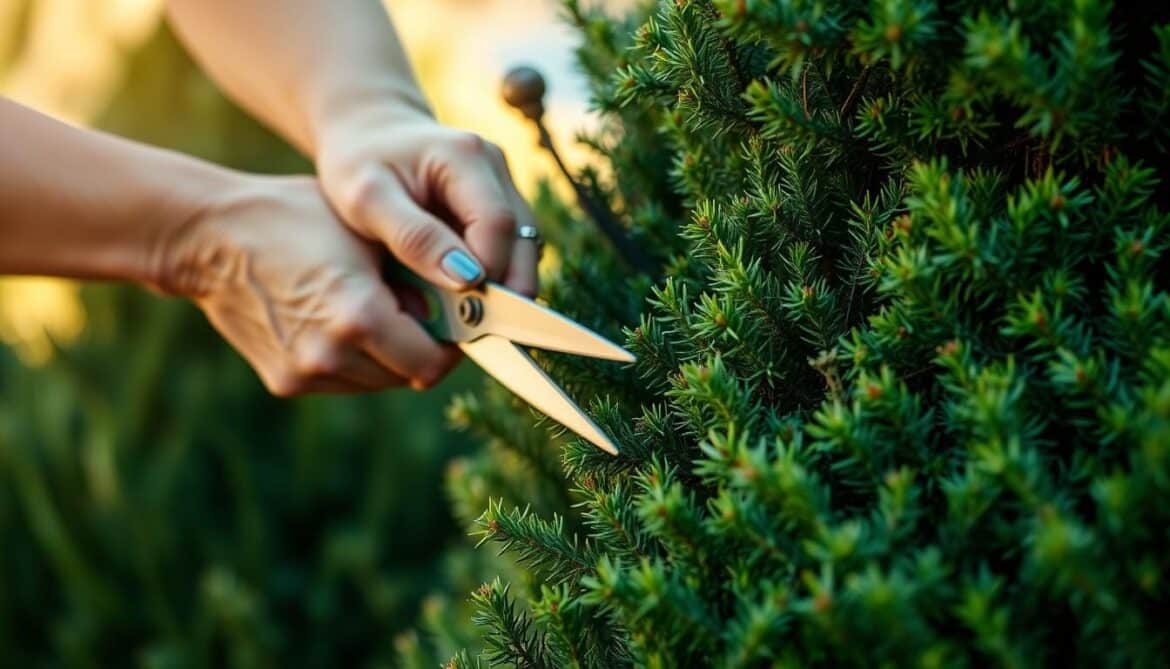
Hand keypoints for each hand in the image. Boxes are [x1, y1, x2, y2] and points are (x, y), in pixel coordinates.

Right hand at [165, 175, 459, 394]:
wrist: (208, 238)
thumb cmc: (295, 218)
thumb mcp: (369, 232)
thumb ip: (419, 274)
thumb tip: (460, 305)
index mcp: (360, 316)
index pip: (433, 363)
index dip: (451, 346)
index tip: (455, 323)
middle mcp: (333, 355)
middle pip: (407, 375)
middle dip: (421, 348)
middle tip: (418, 312)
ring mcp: (306, 374)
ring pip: (377, 381)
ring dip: (387, 355)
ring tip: (370, 307)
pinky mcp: (285, 382)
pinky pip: (343, 378)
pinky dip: (353, 358)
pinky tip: (334, 317)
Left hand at [315, 109, 538, 296]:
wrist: (365, 131)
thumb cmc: (357, 162)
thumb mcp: (367, 198)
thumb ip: (414, 237)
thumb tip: (467, 279)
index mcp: (464, 156)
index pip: (498, 223)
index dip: (490, 271)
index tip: (466, 310)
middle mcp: (495, 165)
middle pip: (524, 237)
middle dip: (508, 286)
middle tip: (478, 328)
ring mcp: (502, 182)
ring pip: (526, 245)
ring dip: (507, 283)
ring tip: (474, 317)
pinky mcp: (499, 201)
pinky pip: (513, 246)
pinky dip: (498, 274)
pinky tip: (470, 296)